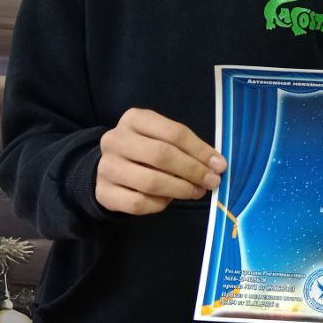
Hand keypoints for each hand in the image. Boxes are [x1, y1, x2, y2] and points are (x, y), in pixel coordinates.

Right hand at [96, 108, 226, 214]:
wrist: (108, 167)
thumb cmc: (144, 149)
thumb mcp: (162, 138)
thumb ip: (186, 147)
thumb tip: (216, 165)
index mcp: (134, 119)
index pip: (174, 132)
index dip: (200, 150)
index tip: (219, 165)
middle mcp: (116, 139)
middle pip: (162, 155)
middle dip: (193, 170)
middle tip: (212, 182)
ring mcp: (106, 166)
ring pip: (150, 182)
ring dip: (180, 189)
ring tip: (196, 191)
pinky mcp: (103, 192)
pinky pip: (138, 203)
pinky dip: (160, 204)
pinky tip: (169, 200)